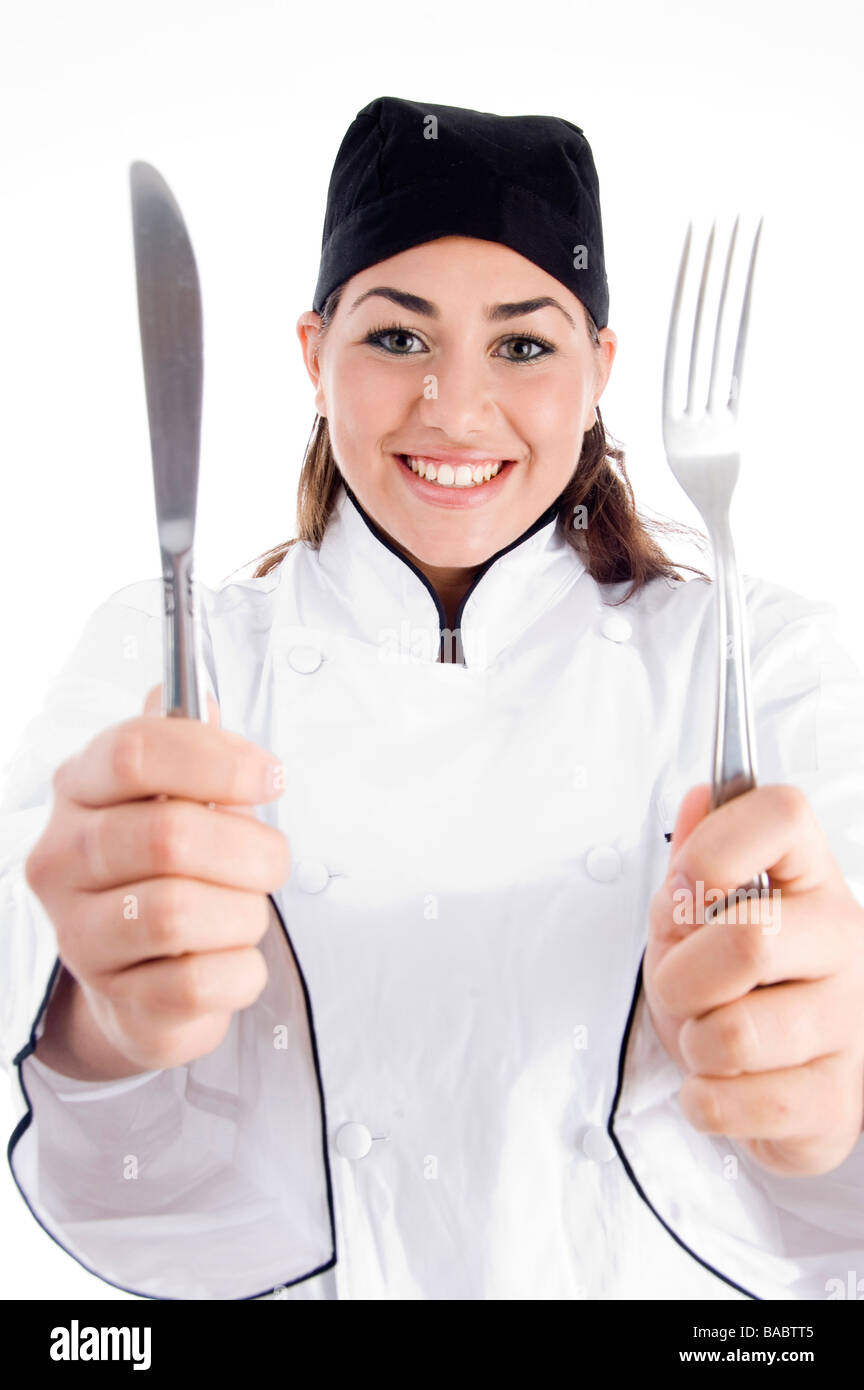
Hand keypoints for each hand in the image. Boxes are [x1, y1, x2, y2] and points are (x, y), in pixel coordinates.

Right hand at [25, 683, 288, 1077]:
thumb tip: (197, 697)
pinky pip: (199, 981)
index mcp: (80, 793)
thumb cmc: (166, 872)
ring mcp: (83, 938)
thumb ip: (186, 747)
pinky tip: (229, 957)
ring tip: (242, 910)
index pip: (134, 752)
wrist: (139, 981)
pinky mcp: (121, 1005)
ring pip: (180, 912)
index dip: (218, 759)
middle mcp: (64, 863)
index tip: (270, 776)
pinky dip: (239, 968)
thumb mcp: (175, 797)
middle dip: (247, 847)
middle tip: (271, 860)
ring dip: (242, 910)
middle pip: (169, 835)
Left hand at [644, 782, 863, 1176]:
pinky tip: (720, 1084)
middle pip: (750, 939)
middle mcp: (842, 937)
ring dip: (693, 1044)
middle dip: (681, 977)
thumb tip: (701, 797)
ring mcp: (849, 1018)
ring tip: (709, 1040)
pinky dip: (705, 1100)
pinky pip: (741, 1101)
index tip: (685, 891)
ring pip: (735, 1034)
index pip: (782, 814)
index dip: (713, 850)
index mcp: (807, 876)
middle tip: (684, 990)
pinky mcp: (839, 1098)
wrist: (769, 1076)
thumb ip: (695, 859)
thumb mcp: (696, 914)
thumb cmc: (732, 984)